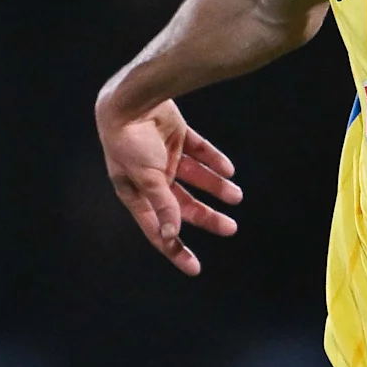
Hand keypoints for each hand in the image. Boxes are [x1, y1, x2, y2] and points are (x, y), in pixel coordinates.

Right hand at [96, 96, 241, 276]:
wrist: (131, 97)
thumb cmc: (130, 142)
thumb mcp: (147, 178)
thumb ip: (162, 205)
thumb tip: (172, 236)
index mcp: (136, 192)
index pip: (158, 228)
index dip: (175, 249)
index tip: (195, 268)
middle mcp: (151, 177)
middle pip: (182, 205)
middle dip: (206, 217)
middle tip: (230, 228)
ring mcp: (164, 155)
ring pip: (195, 178)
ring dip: (216, 188)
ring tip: (237, 196)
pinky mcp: (175, 134)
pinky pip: (199, 151)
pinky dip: (214, 161)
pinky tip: (230, 171)